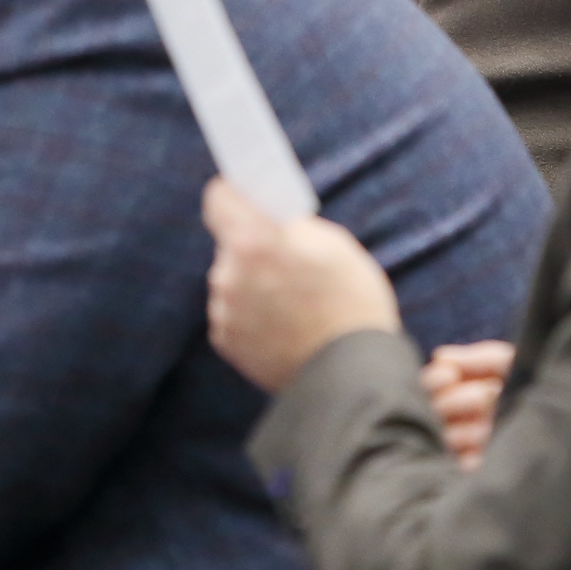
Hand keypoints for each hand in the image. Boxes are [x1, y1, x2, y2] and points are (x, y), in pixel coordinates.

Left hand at [202, 179, 400, 393]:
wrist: (352, 375)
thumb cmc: (352, 303)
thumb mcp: (335, 246)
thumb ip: (293, 227)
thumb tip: (274, 220)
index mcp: (254, 241)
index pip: (218, 198)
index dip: (233, 194)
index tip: (245, 196)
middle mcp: (229, 274)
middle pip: (230, 245)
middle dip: (253, 247)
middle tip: (287, 260)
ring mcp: (224, 310)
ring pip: (232, 280)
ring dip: (251, 284)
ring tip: (291, 300)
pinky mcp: (225, 340)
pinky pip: (233, 313)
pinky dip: (251, 315)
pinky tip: (284, 325)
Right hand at [421, 341, 513, 468]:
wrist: (553, 402)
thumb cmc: (525, 376)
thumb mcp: (506, 361)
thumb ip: (477, 358)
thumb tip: (441, 357)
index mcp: (458, 384)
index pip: (431, 382)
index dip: (436, 379)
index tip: (450, 375)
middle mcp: (457, 411)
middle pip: (438, 408)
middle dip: (457, 401)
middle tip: (484, 395)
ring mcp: (468, 437)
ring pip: (449, 437)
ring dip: (465, 431)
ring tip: (486, 426)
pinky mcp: (481, 459)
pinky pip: (464, 463)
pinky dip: (469, 459)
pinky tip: (482, 452)